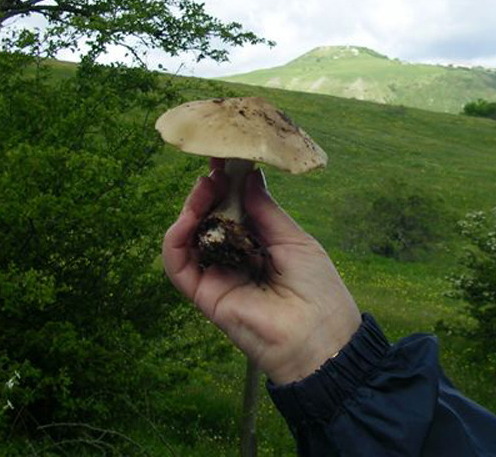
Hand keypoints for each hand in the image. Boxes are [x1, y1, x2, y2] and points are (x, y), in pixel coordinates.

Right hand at [163, 161, 360, 383]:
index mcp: (259, 246)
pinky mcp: (204, 295)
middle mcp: (234, 259)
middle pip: (208, 220)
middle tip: (214, 169)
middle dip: (209, 191)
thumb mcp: (293, 239)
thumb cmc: (317, 288)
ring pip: (189, 238)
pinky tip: (189, 216)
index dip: (227, 185)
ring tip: (205, 186)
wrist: (319, 337)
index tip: (225, 158)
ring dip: (191, 208)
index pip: (233, 211)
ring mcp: (217, 276)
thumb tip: (249, 177)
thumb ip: (265, 210)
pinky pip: (178, 264)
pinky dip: (176, 237)